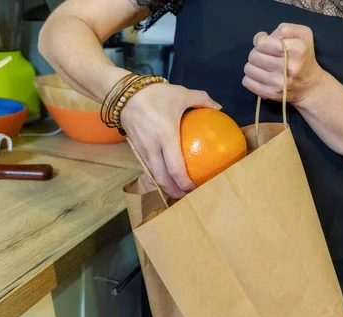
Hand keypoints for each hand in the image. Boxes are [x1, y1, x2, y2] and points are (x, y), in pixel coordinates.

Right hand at [120, 83, 221, 198]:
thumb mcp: (181, 93)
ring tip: (177, 192)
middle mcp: (153, 147)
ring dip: (165, 187)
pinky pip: (147, 169)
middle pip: (163, 179)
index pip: (176, 168)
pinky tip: (164, 178)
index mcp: (166, 136)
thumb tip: (219, 107)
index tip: (196, 188)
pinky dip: (156, 177)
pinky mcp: (136, 150)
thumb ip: (202, 100)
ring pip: (153, 177)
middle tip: (188, 197)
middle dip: (175, 192)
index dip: (185, 183)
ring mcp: (142, 150)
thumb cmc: (155, 94)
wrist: (123, 93)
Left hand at [242, 23, 325, 104]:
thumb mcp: (302, 34)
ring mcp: (279, 82)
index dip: (260, 40)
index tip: (264, 42)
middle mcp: (288, 67)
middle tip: (265, 55)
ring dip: (252, 65)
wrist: (310, 86)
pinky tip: (260, 76)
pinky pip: (247, 82)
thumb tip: (262, 37)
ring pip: (248, 68)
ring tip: (263, 65)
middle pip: (253, 55)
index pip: (262, 43)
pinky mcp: (271, 93)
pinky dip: (250, 78)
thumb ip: (283, 29)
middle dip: (256, 53)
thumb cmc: (304, 56)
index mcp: (297, 49)